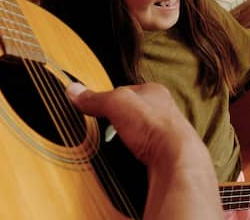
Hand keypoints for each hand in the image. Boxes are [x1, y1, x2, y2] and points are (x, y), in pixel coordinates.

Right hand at [67, 82, 222, 219]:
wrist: (176, 159)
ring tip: (113, 145)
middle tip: (103, 128)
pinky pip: (144, 152)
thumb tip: (73, 90)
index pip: (126, 90)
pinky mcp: (164, 154)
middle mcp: (163, 110)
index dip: (109, 97)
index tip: (94, 104)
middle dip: (119, 120)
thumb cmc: (155, 126)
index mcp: (154, 91)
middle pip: (134, 112)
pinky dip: (133, 155)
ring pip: (140, 133)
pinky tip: (128, 158)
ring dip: (127, 139)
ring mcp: (165, 133)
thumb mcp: (117, 104)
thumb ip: (96, 98)